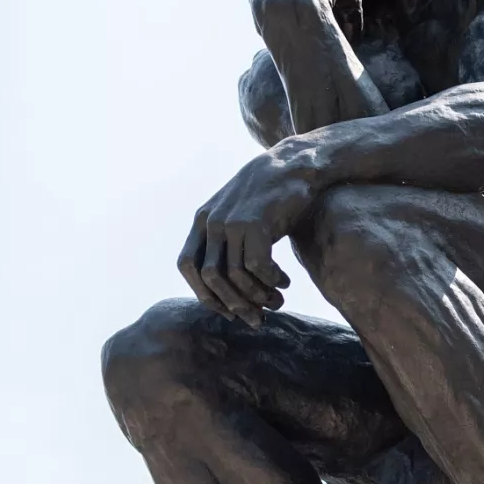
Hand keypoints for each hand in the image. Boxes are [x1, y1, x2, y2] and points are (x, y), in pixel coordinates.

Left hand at [178, 151, 310, 324]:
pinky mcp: (255, 222)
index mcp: (202, 220)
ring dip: (257, 297)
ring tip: (277, 302)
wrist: (296, 164)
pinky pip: (257, 266)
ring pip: (234, 276)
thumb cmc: (272, 197)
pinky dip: (270, 281)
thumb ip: (228, 244)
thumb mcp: (240, 216)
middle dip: (232, 304)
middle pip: (208, 277)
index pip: (187, 266)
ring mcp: (231, 221)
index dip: (204, 292)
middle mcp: (211, 221)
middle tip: (256, 319)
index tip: (228, 309)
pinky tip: (284, 282)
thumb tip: (228, 291)